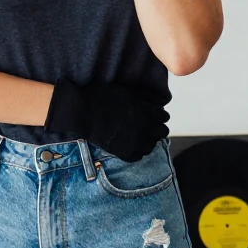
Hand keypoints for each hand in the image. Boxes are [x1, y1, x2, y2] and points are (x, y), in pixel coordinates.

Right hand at [44, 76, 169, 161]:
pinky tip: (131, 144)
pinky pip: (139, 156)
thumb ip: (145, 96)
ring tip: (139, 135)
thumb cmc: (103, 97)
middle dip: (156, 127)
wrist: (83, 112)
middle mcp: (146, 129)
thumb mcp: (127, 90)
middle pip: (162, 132)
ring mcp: (136, 143)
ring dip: (148, 140)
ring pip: (152, 146)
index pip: (164, 116)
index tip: (152, 113)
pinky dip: (137, 151)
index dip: (158, 114)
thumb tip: (159, 99)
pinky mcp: (125, 153)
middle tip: (147, 124)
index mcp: (148, 112)